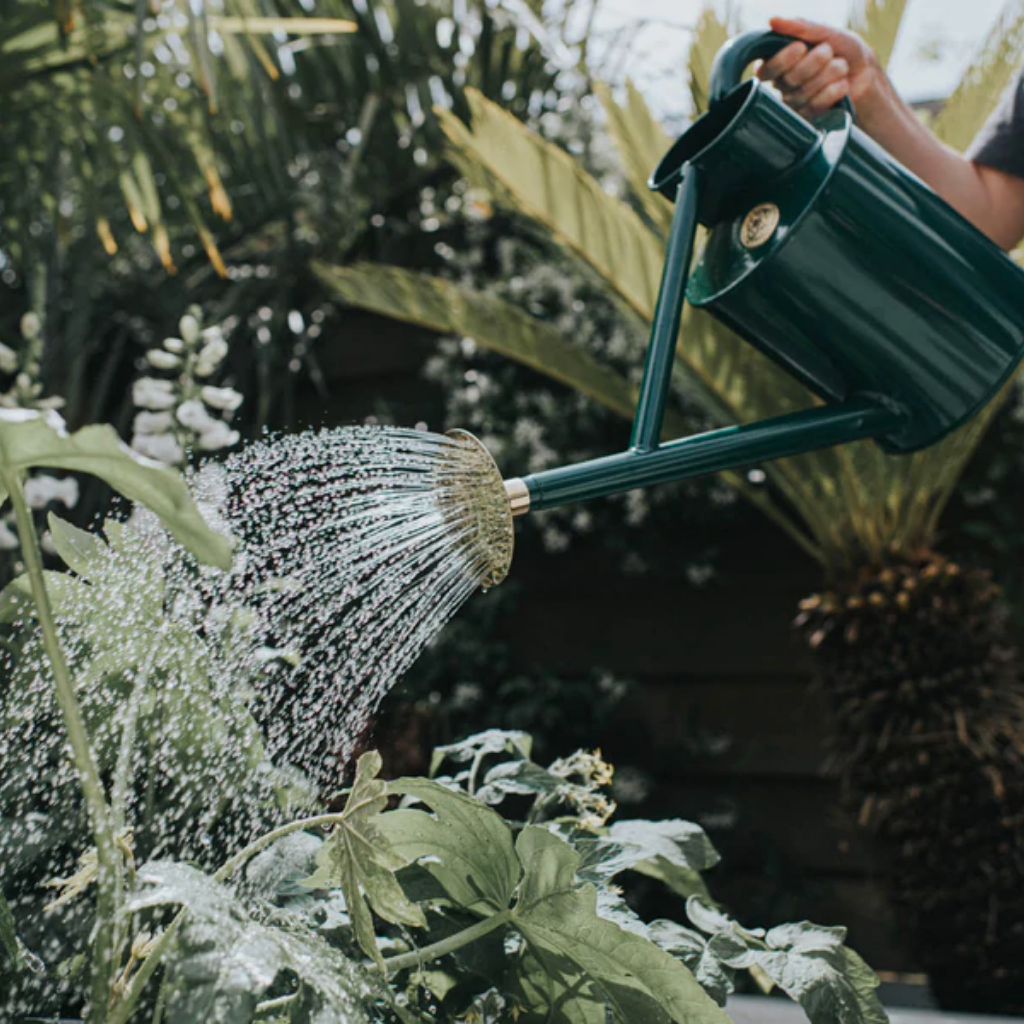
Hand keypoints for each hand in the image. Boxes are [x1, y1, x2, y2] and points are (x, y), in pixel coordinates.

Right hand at [756, 17, 884, 119]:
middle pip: (789, 79)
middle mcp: (782, 83)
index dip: (783, 59)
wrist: (864, 71)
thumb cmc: (842, 48)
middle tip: (828, 52)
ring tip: (841, 67)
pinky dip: (832, 92)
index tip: (801, 47)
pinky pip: (813, 108)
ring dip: (829, 75)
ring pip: (803, 94)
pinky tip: (842, 85)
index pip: (767, 68)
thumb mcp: (824, 32)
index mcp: (779, 62)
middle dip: (815, 62)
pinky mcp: (807, 117)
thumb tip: (772, 21)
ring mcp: (794, 102)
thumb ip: (799, 27)